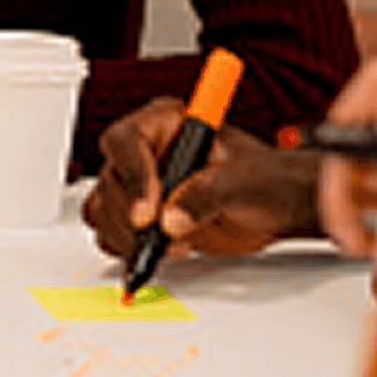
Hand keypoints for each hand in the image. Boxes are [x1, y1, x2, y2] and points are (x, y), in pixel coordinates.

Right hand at [83, 100, 318, 260]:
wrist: (275, 207)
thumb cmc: (267, 179)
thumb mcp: (245, 180)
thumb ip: (209, 193)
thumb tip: (171, 219)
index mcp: (166, 123)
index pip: (125, 141)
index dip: (132, 176)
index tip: (149, 212)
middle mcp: (145, 150)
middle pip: (109, 180)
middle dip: (133, 216)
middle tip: (166, 236)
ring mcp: (138, 184)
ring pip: (101, 208)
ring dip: (128, 235)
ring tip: (173, 246)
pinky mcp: (138, 215)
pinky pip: (109, 231)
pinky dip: (126, 248)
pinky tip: (160, 253)